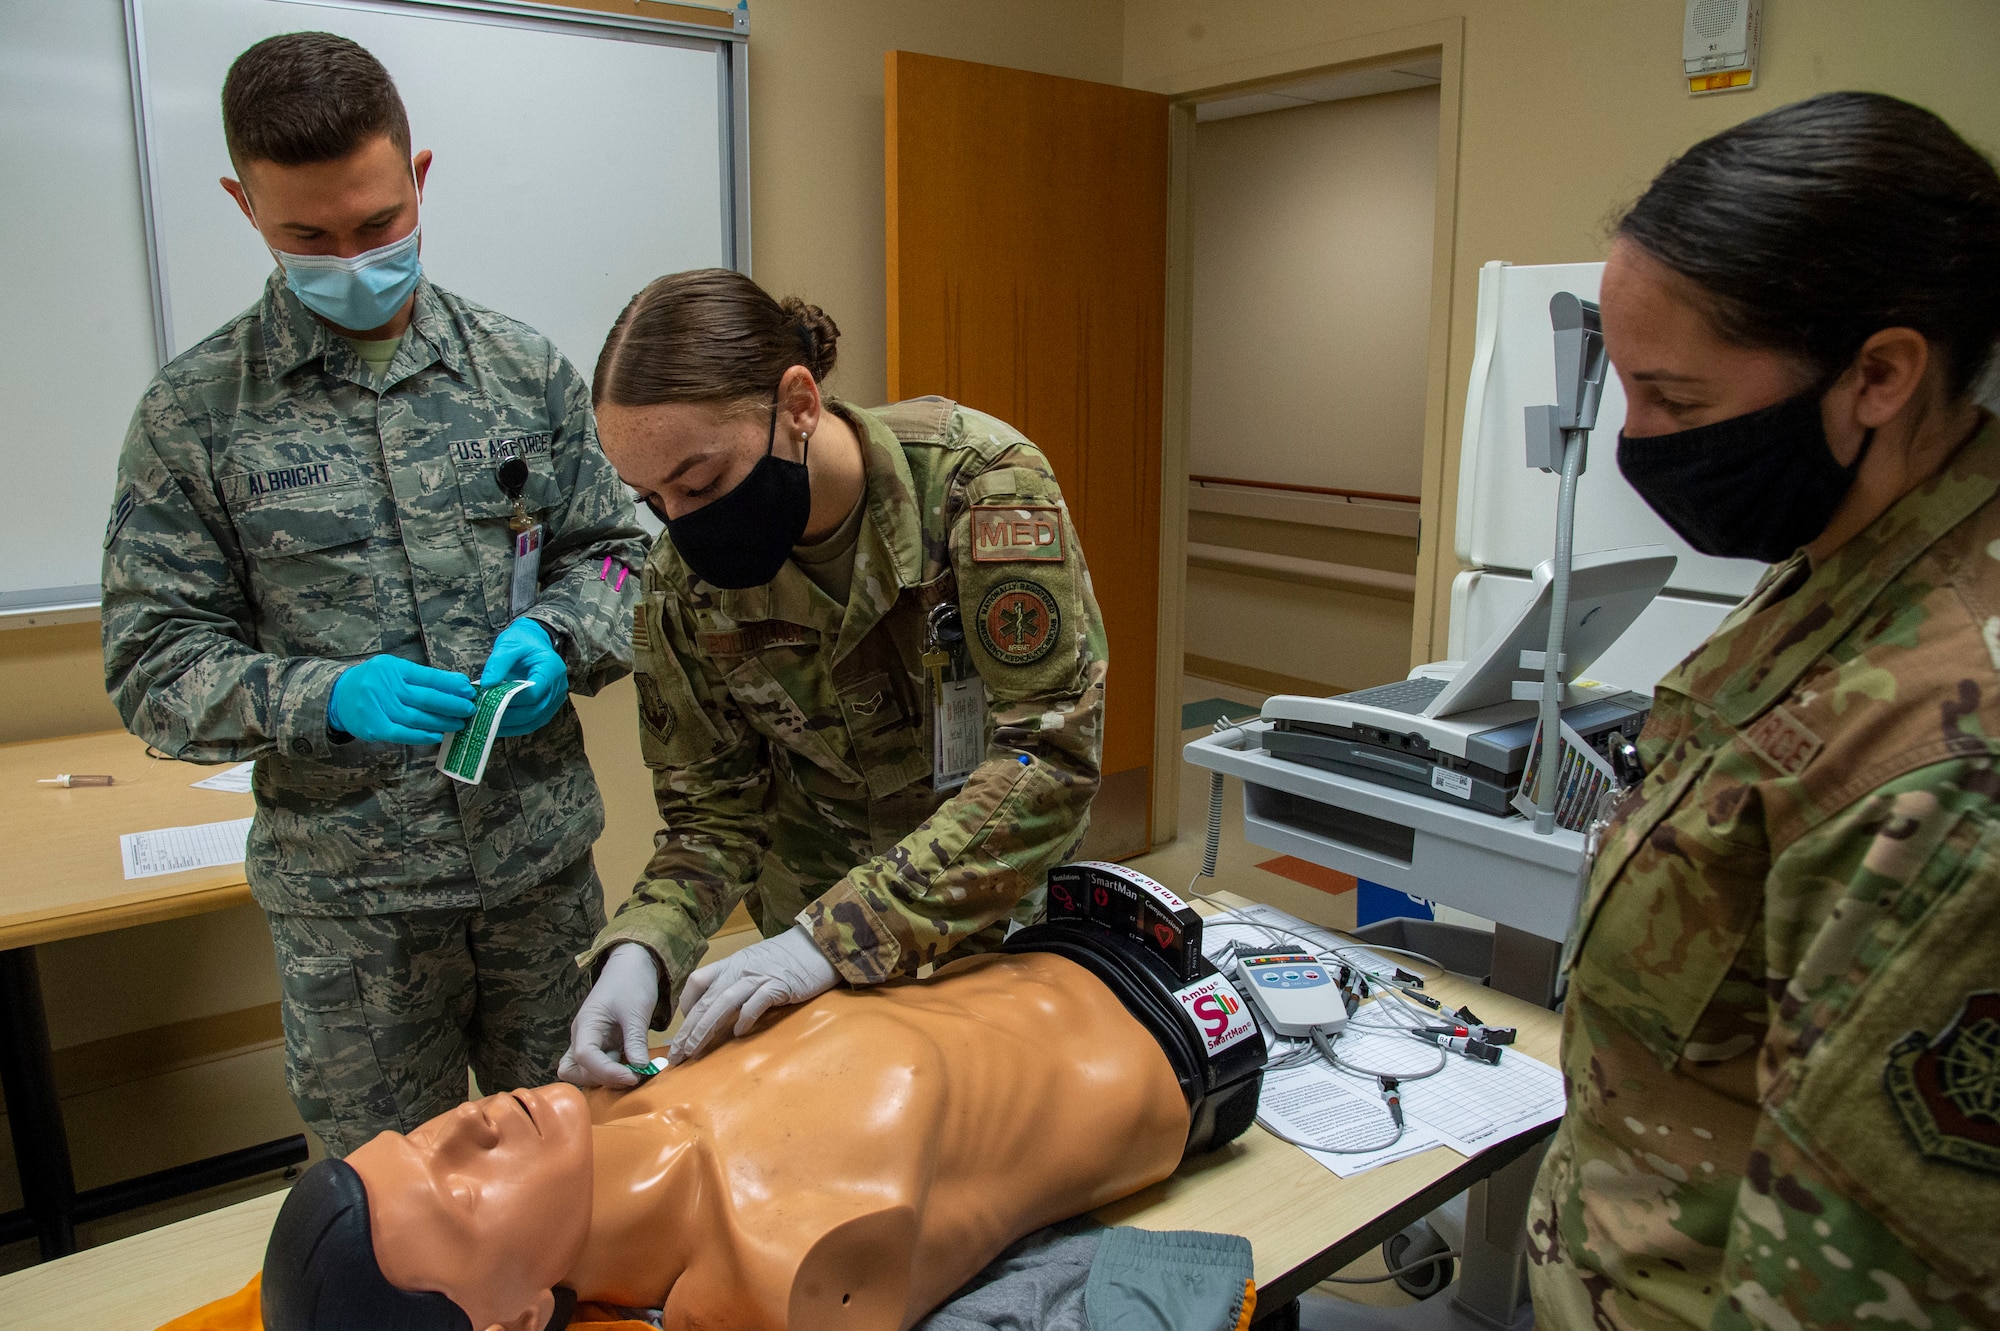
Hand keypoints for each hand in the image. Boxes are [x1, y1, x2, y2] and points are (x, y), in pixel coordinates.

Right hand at [328, 654, 475, 744]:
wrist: (338, 696)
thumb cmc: (375, 682)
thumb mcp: (395, 669)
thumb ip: (423, 676)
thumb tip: (458, 683)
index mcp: (393, 668)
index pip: (429, 677)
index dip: (452, 685)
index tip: (469, 690)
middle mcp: (385, 686)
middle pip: (425, 698)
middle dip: (452, 704)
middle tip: (470, 709)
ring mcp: (378, 708)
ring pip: (416, 717)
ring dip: (441, 722)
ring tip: (459, 723)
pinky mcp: (373, 727)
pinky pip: (402, 733)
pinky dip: (421, 736)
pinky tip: (437, 735)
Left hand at [480, 617, 568, 736]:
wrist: (535, 641)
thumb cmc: (522, 641)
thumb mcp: (508, 645)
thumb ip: (498, 664)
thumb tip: (486, 685)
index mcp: (552, 669)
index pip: (534, 692)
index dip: (512, 700)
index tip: (489, 701)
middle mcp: (558, 687)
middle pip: (535, 710)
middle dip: (509, 716)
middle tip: (484, 718)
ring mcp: (555, 699)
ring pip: (535, 720)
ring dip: (512, 726)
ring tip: (488, 726)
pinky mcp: (548, 707)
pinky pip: (533, 722)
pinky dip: (516, 727)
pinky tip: (498, 726)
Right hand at [558, 943, 659, 1087]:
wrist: (631, 966)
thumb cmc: (631, 983)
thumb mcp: (636, 1011)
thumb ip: (636, 1040)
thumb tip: (640, 1069)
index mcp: (586, 1025)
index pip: (585, 1057)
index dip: (607, 1072)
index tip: (633, 1077)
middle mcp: (582, 1037)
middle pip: (578, 1070)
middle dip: (605, 1078)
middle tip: (635, 1075)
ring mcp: (589, 1042)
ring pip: (583, 1072)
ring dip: (606, 1078)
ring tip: (633, 1071)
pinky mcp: (600, 1045)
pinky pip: (597, 1067)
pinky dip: (611, 1072)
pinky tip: (631, 1066)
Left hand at [668, 925, 838, 1065]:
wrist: (818, 945)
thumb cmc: (787, 959)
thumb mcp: (754, 964)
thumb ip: (736, 982)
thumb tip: (720, 1009)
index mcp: (731, 963)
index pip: (696, 981)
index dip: (685, 1006)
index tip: (682, 1029)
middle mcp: (739, 970)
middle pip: (705, 1000)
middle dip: (687, 1030)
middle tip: (676, 1054)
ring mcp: (758, 977)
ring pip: (722, 1003)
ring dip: (705, 1029)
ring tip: (694, 1050)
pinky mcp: (778, 985)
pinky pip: (755, 1003)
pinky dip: (744, 1019)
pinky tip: (738, 1034)